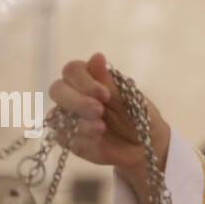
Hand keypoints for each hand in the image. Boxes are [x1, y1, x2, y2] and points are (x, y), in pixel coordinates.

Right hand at [47, 52, 171, 203]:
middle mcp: (74, 96)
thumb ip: (109, 81)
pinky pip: (63, 138)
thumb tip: (97, 56)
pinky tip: (97, 140)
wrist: (147, 147)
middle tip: (99, 111)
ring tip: (102, 129)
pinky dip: (80, 139)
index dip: (83, 81)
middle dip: (78, 101)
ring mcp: (69, 118)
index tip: (105, 94)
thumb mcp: (130, 99)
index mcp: (89, 80)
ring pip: (56, 115)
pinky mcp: (70, 139)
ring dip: (79, 122)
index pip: (72, 70)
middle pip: (57, 90)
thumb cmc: (138, 116)